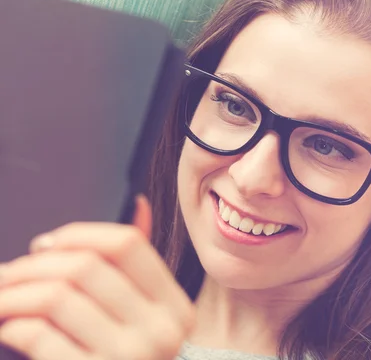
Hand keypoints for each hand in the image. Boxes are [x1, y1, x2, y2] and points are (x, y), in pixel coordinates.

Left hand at [0, 196, 195, 359]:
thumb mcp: (145, 316)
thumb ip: (138, 265)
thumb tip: (140, 203)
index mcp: (175, 307)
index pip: (127, 245)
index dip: (79, 234)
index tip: (47, 243)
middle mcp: (161, 331)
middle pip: (86, 266)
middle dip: (33, 264)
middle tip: (9, 273)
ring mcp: (130, 359)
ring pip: (57, 296)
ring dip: (14, 293)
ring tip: (2, 298)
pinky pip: (39, 336)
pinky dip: (14, 325)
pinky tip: (9, 326)